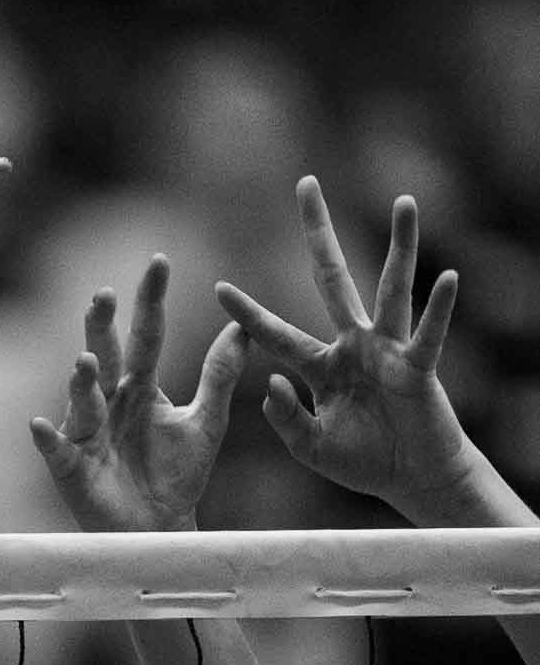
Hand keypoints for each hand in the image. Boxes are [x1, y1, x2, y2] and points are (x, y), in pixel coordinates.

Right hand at [31, 257, 249, 532]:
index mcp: (140, 386)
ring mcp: (86, 432)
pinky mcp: (71, 465)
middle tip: (104, 295)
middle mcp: (108, 401)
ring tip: (85, 362)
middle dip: (101, 327)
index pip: (145, 334)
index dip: (150, 301)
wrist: (160, 526)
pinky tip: (38, 425)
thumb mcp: (206, 420)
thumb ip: (220, 373)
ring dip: (81, 381)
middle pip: (105, 356)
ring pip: (81, 399)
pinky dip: (47, 438)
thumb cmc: (177, 474)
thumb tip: (241, 323)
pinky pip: (56, 449)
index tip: (159, 262)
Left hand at [214, 177, 472, 514]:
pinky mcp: (418, 368)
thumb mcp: (310, 446)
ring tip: (405, 202)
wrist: (412, 480)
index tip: (218, 288)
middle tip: (305, 183)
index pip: (276, 334)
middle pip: (331, 277)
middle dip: (317, 232)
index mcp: (320, 365)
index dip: (248, 315)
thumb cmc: (363, 461)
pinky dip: (437, 309)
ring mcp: (387, 351)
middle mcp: (353, 344)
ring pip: (390, 288)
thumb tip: (270, 385)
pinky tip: (447, 278)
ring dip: (400, 246)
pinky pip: (426, 335)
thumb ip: (287, 418)